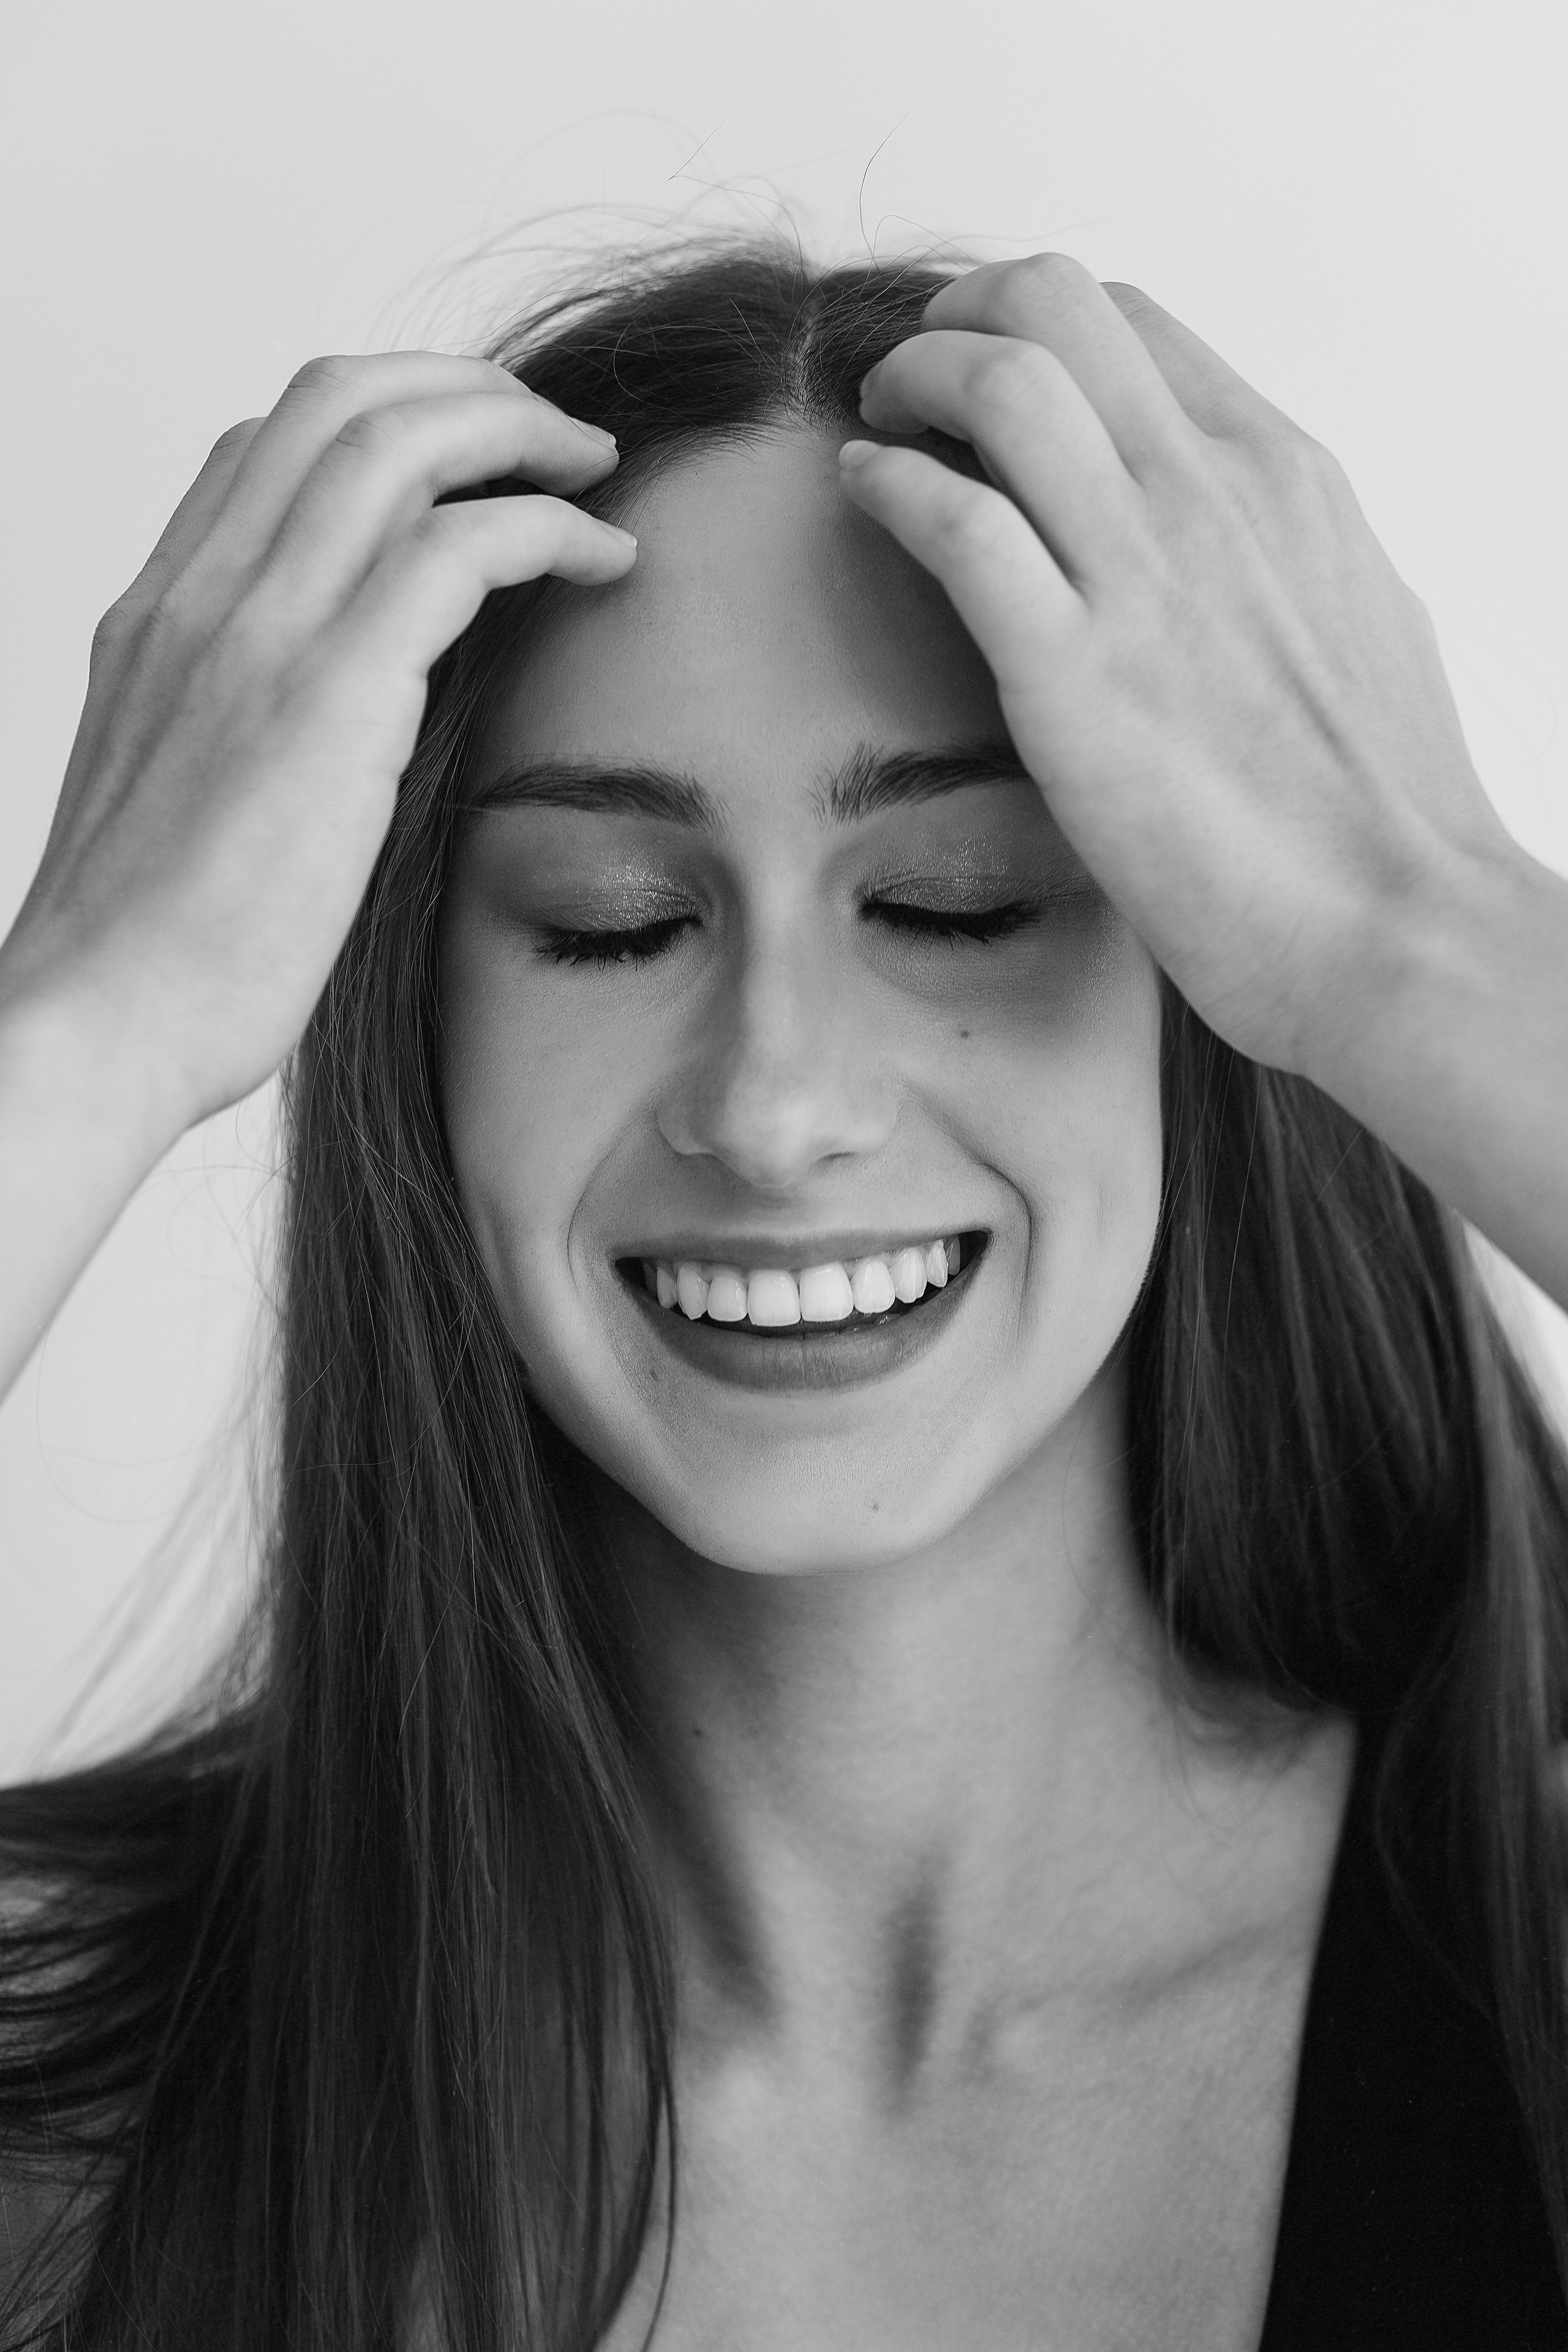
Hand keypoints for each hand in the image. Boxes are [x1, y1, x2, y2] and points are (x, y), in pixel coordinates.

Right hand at [0, 353, 635, 1134]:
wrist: (101, 1025)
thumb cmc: (151, 954)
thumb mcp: (183, 801)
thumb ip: (248, 731)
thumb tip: (341, 732)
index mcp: (158, 617)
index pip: (265, 448)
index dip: (381, 422)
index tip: (466, 461)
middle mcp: (201, 596)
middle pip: (339, 401)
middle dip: (465, 390)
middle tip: (553, 436)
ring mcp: (259, 631)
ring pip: (401, 441)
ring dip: (519, 433)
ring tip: (593, 470)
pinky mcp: (332, 692)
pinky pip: (461, 545)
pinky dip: (548, 525)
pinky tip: (603, 559)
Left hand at [839, 254, 1516, 1086]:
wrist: (1400, 926)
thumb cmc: (1386, 809)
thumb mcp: (1354, 620)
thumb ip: (1282, 555)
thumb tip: (1246, 540)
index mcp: (1279, 474)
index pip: (1132, 323)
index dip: (1032, 326)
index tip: (984, 376)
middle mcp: (1209, 494)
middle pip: (1053, 304)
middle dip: (957, 316)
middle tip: (910, 379)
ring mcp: (1141, 577)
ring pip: (999, 381)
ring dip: (911, 380)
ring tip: (877, 425)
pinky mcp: (1073, 676)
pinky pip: (955, 522)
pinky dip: (887, 485)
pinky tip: (863, 492)